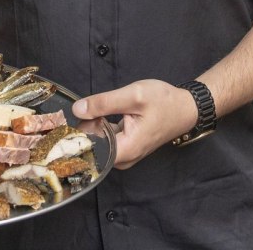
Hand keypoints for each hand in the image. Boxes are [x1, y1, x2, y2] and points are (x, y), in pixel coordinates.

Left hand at [72, 79, 198, 168]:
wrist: (186, 107)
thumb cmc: (164, 102)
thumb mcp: (133, 96)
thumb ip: (104, 103)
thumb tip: (77, 109)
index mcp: (126, 149)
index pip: (90, 153)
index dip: (76, 137)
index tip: (67, 123)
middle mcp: (125, 158)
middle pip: (92, 149)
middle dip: (83, 130)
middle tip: (82, 110)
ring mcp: (126, 154)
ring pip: (97, 145)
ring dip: (91, 128)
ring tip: (91, 110)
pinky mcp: (126, 147)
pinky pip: (105, 141)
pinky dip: (99, 129)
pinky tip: (99, 115)